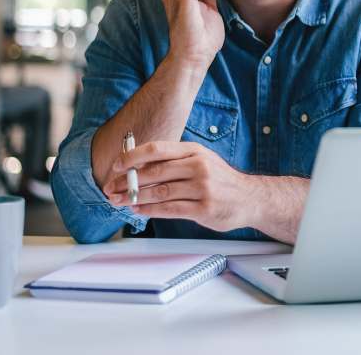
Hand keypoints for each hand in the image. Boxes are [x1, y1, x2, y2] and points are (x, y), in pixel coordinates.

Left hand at [104, 141, 256, 232]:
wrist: (250, 197)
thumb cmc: (220, 179)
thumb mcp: (200, 160)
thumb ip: (174, 162)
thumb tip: (139, 165)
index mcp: (194, 151)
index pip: (157, 149)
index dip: (133, 156)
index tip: (116, 165)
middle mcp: (198, 166)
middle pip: (155, 172)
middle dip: (128, 181)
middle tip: (111, 188)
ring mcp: (202, 188)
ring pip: (159, 192)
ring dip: (135, 198)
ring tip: (119, 201)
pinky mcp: (204, 209)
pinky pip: (170, 209)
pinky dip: (150, 211)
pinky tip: (139, 210)